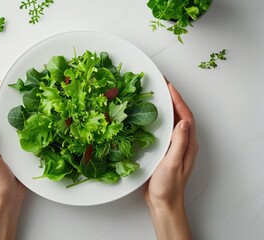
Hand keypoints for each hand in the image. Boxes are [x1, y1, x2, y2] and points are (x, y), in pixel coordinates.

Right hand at [143, 81, 197, 239]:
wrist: (163, 202)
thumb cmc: (168, 186)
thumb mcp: (173, 163)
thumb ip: (179, 143)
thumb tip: (183, 121)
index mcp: (188, 144)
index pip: (186, 116)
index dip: (178, 100)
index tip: (169, 86)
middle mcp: (184, 143)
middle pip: (181, 115)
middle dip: (173, 99)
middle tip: (162, 86)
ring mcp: (175, 146)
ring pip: (173, 122)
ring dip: (167, 108)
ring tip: (156, 96)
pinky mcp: (166, 150)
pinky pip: (164, 130)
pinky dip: (159, 119)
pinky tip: (150, 117)